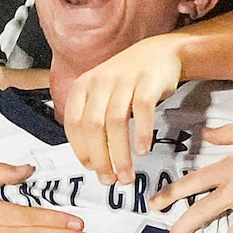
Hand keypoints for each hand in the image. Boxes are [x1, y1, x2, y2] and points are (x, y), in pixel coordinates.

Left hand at [62, 32, 184, 185]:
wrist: (159, 53)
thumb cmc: (129, 81)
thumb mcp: (101, 94)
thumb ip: (93, 120)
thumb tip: (92, 160)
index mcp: (83, 86)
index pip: (74, 124)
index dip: (81, 150)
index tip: (92, 169)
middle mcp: (100, 82)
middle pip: (94, 126)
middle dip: (101, 158)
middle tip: (109, 179)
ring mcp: (124, 80)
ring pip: (116, 122)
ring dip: (120, 154)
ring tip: (126, 175)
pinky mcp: (147, 82)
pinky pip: (143, 109)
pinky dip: (141, 132)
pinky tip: (143, 150)